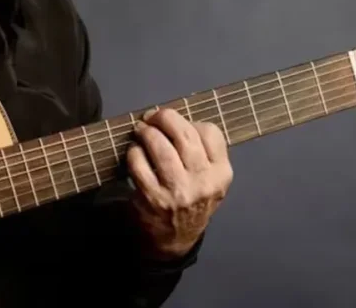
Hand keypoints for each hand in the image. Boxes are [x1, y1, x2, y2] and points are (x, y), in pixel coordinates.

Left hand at [126, 108, 232, 258]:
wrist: (175, 238)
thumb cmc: (192, 199)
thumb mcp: (211, 179)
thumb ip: (203, 151)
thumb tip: (174, 119)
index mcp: (221, 173)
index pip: (211, 133)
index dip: (190, 121)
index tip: (176, 121)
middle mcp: (203, 182)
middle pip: (184, 135)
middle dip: (164, 118)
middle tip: (152, 117)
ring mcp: (178, 191)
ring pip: (160, 147)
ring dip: (146, 132)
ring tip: (141, 130)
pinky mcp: (153, 198)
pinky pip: (139, 163)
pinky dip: (133, 152)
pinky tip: (134, 152)